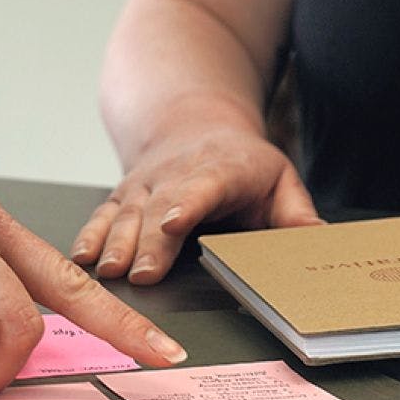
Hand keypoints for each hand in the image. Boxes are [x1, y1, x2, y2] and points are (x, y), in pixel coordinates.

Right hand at [70, 126, 322, 284]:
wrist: (192, 124)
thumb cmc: (241, 163)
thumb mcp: (279, 180)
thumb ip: (296, 213)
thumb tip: (316, 238)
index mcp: (221, 170)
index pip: (204, 187)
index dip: (188, 204)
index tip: (175, 224)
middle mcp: (177, 175)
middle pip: (159, 208)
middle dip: (147, 242)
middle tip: (141, 275)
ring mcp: (146, 185)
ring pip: (128, 212)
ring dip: (115, 243)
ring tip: (109, 271)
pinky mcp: (124, 195)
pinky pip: (104, 214)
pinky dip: (91, 234)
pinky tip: (83, 257)